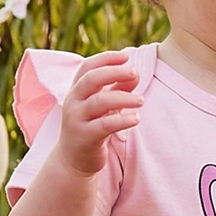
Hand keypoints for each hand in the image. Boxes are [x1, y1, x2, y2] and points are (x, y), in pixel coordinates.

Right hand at [58, 51, 142, 176]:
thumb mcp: (103, 106)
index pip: (87, 67)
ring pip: (99, 102)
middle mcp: (73, 101)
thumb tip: (135, 73)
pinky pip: (105, 125)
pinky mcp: (85, 137)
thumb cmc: (91, 127)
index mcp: (77, 90)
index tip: (125, 56)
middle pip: (91, 79)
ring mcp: (77, 119)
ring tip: (141, 100)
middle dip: (114, 72)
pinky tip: (136, 118)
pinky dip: (122, 120)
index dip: (105, 58)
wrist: (73, 160)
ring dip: (123, 97)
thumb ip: (117, 89)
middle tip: (135, 72)